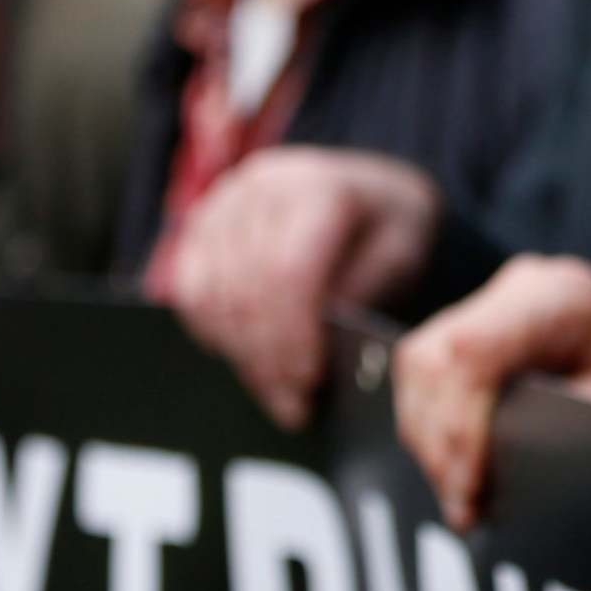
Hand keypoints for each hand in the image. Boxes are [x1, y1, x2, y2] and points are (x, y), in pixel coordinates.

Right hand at [165, 146, 440, 428]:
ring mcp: (225, 202)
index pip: (286, 271)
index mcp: (319, 188)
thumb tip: (317, 342)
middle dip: (269, 359)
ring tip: (277, 389)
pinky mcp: (203, 222)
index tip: (310, 380)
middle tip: (294, 404)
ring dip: (241, 353)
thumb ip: (359, 293)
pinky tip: (249, 354)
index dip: (292, 335)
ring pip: (212, 294)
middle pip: (246, 289)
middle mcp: (263, 186)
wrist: (369, 190)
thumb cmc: (389, 227)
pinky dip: (214, 329)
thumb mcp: (400, 255)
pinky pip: (190, 288)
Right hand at [393, 254, 590, 528]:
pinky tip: (461, 474)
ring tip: (466, 500)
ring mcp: (500, 304)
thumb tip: (525, 456)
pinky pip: (426, 374)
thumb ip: (585, 421)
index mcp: (564, 296)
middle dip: (438, 443)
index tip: (469, 492)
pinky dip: (432, 430)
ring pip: (419, 367)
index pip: (472, 352)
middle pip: (433, 358)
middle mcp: (524, 287)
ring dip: (429, 442)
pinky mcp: (485, 331)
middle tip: (466, 508)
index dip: (458, 427)